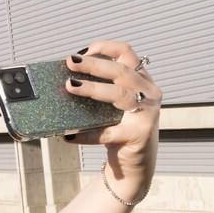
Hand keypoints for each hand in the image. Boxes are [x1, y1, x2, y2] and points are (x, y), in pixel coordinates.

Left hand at [65, 41, 160, 201]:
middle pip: (122, 71)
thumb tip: (65, 78)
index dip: (105, 47)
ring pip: (120, 95)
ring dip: (92, 89)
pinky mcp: (139, 135)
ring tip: (70, 87)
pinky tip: (70, 137)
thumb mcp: (111, 106)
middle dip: (94, 65)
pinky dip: (87, 135)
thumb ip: (99, 90)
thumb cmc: (118, 129)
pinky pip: (108, 133)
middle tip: (70, 62)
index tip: (81, 51)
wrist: (132, 165)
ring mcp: (147, 114)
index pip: (127, 53)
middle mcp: (149, 93)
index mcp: (141, 80)